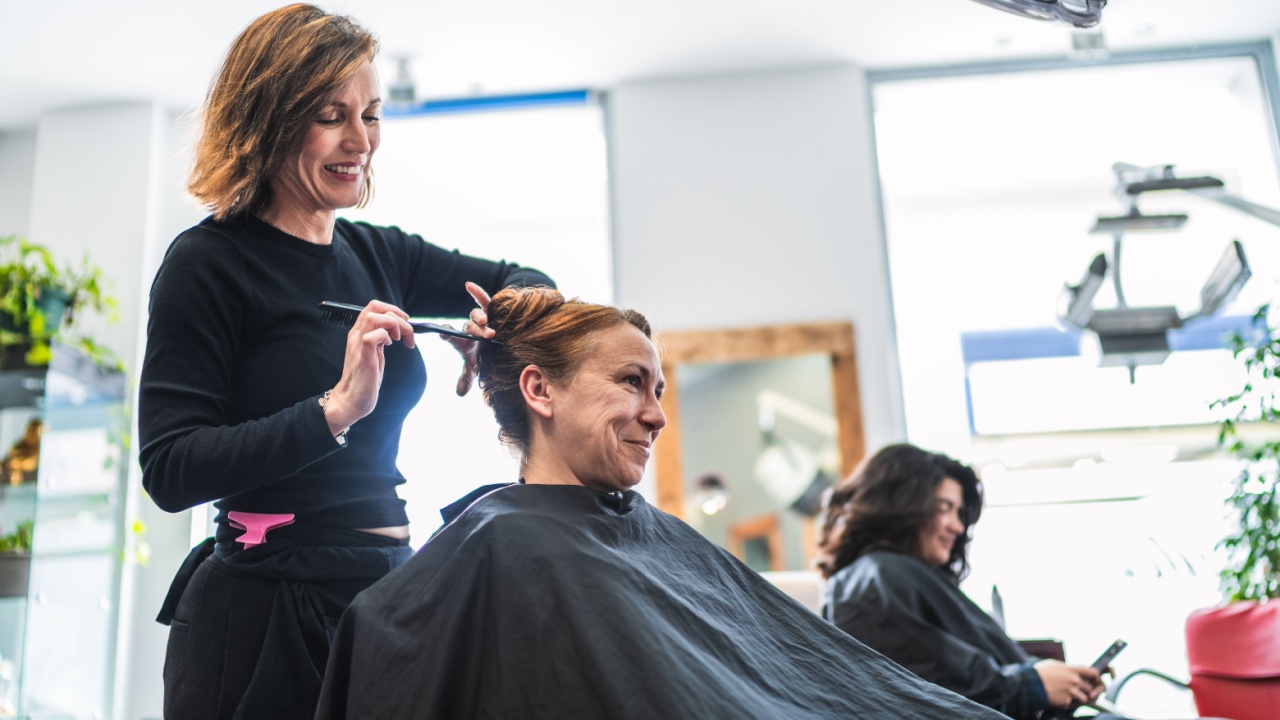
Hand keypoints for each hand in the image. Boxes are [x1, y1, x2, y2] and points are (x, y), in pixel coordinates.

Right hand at [326, 299, 414, 431]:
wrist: (352, 399)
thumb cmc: (365, 378)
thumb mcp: (375, 353)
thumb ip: (381, 339)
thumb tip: (397, 330)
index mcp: (359, 332)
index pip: (373, 307)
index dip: (393, 309)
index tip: (405, 322)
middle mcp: (357, 334)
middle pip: (375, 307)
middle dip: (397, 316)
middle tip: (406, 333)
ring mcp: (359, 344)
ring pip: (375, 317)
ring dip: (394, 325)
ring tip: (399, 340)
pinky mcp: (364, 355)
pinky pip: (375, 335)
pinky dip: (387, 337)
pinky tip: (390, 347)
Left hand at [443, 281, 493, 395]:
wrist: (501, 346)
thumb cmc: (485, 356)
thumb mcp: (476, 367)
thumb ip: (467, 378)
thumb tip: (459, 394)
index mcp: (463, 341)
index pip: (452, 337)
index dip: (447, 334)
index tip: (443, 333)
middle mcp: (469, 329)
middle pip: (468, 328)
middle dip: (476, 332)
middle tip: (487, 337)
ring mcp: (479, 319)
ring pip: (477, 316)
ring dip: (480, 319)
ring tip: (487, 323)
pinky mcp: (490, 309)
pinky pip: (483, 299)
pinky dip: (476, 292)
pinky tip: (467, 284)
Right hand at [1033, 660, 1103, 709]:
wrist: (1031, 684)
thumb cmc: (1040, 672)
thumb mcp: (1055, 664)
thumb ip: (1067, 668)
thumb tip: (1073, 670)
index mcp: (1072, 670)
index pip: (1093, 672)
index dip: (1095, 677)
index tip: (1093, 680)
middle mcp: (1074, 681)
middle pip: (1090, 688)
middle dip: (1085, 690)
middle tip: (1077, 690)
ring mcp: (1071, 691)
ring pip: (1084, 698)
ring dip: (1078, 699)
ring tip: (1069, 696)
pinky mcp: (1066, 701)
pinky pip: (1071, 704)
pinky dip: (1066, 703)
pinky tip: (1058, 698)